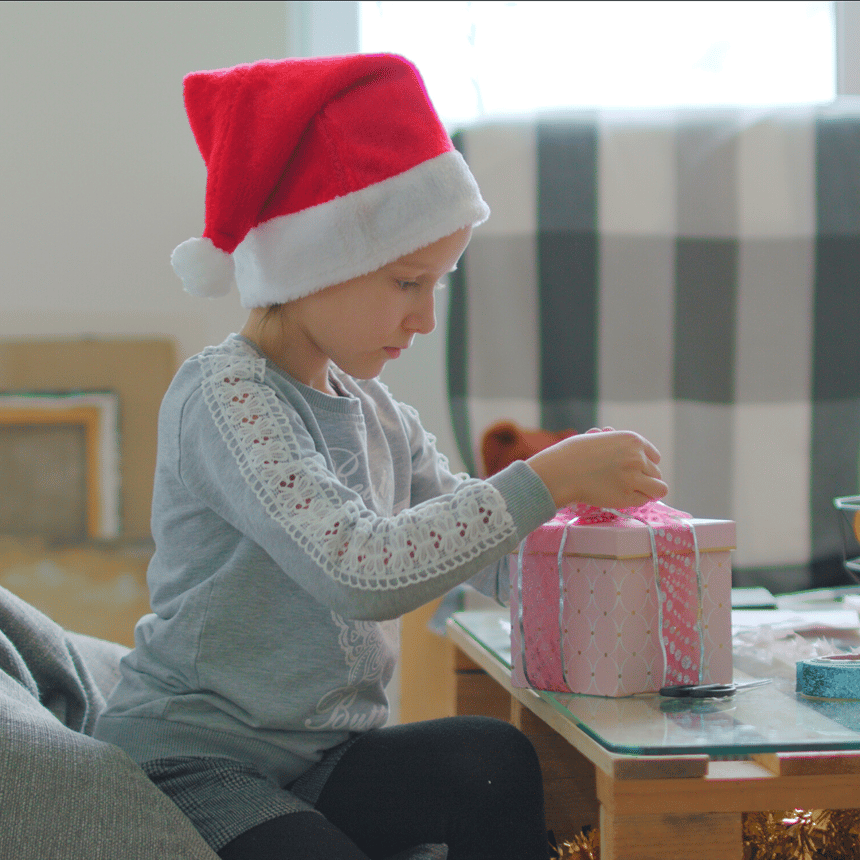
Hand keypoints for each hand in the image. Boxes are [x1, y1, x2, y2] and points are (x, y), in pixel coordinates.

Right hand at [526, 429, 667, 509]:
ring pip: (659, 488)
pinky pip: (644, 501)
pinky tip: (620, 496)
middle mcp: (637, 457)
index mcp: (633, 440)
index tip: (633, 472)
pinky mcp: (628, 496)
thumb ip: (621, 449)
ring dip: (647, 491)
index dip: (645, 466)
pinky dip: (635, 501)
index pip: (654, 457)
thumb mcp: (603, 440)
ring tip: (630, 492)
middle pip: (656, 473)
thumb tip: (637, 457)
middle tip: (625, 483)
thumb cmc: (575, 454)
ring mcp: (634, 477)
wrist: (561, 470)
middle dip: (644, 479)